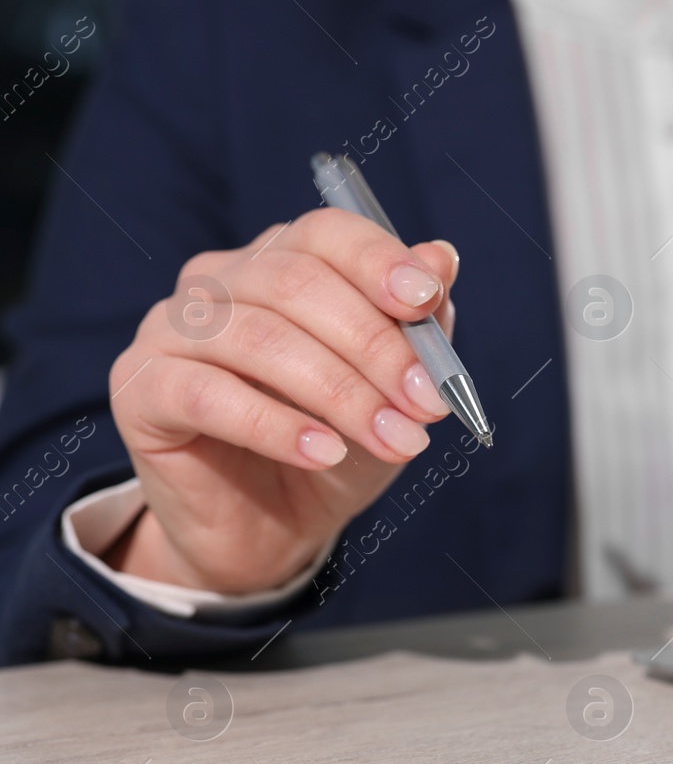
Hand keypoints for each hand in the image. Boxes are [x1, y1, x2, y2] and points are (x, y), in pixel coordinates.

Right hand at [105, 209, 460, 592]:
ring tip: (394, 440)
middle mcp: (218, 281)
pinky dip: (277, 426)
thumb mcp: (394, 391)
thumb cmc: (336, 446)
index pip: (325, 234)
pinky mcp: (140, 389)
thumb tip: (441, 255)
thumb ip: (417, 326)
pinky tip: (326, 453)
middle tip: (428, 404)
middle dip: (375, 346)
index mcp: (279, 261)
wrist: (270, 530)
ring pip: (259, 337)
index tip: (426, 300)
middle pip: (296, 283)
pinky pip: (209, 394)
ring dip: (341, 393)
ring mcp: (170, 330)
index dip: (377, 261)